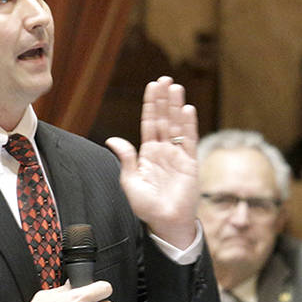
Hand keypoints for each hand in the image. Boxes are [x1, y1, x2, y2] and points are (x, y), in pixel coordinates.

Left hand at [104, 76, 199, 248]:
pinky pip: (188, 140)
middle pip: (164, 119)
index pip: (149, 123)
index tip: (152, 86)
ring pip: (176, 125)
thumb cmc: (147, 206)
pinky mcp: (190, 163)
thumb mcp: (130, 181)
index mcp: (148, 153)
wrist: (165, 223)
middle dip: (164, 99)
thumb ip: (126, 158)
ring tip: (175, 87)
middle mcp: (164, 150)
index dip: (150, 104)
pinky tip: (187, 109)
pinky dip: (188, 124)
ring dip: (176, 106)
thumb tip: (112, 139)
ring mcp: (178, 155)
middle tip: (165, 78)